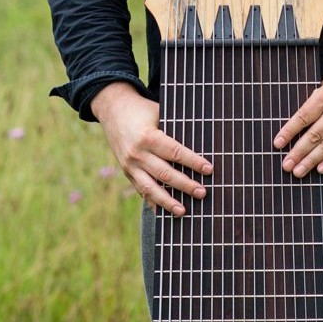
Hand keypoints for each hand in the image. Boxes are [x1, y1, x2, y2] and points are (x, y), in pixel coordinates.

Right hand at [91, 82, 211, 216]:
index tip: (209, 169)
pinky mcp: (127, 172)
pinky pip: (141, 190)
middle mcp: (137, 154)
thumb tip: (199, 146)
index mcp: (147, 137)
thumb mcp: (158, 113)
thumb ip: (174, 129)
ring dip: (168, 201)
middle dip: (185, 185)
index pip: (174, 153)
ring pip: (150, 188)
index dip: (193, 162)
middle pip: (164, 174)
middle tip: (202, 193)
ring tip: (183, 211)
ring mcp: (130, 166)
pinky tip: (164, 211)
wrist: (113, 110)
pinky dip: (153, 202)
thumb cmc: (143, 110)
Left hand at [273, 56, 322, 177]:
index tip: (277, 144)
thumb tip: (302, 120)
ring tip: (298, 171)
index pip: (303, 117)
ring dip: (311, 160)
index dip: (289, 132)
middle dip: (298, 152)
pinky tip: (320, 169)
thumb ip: (317, 99)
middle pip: (314, 135)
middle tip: (286, 165)